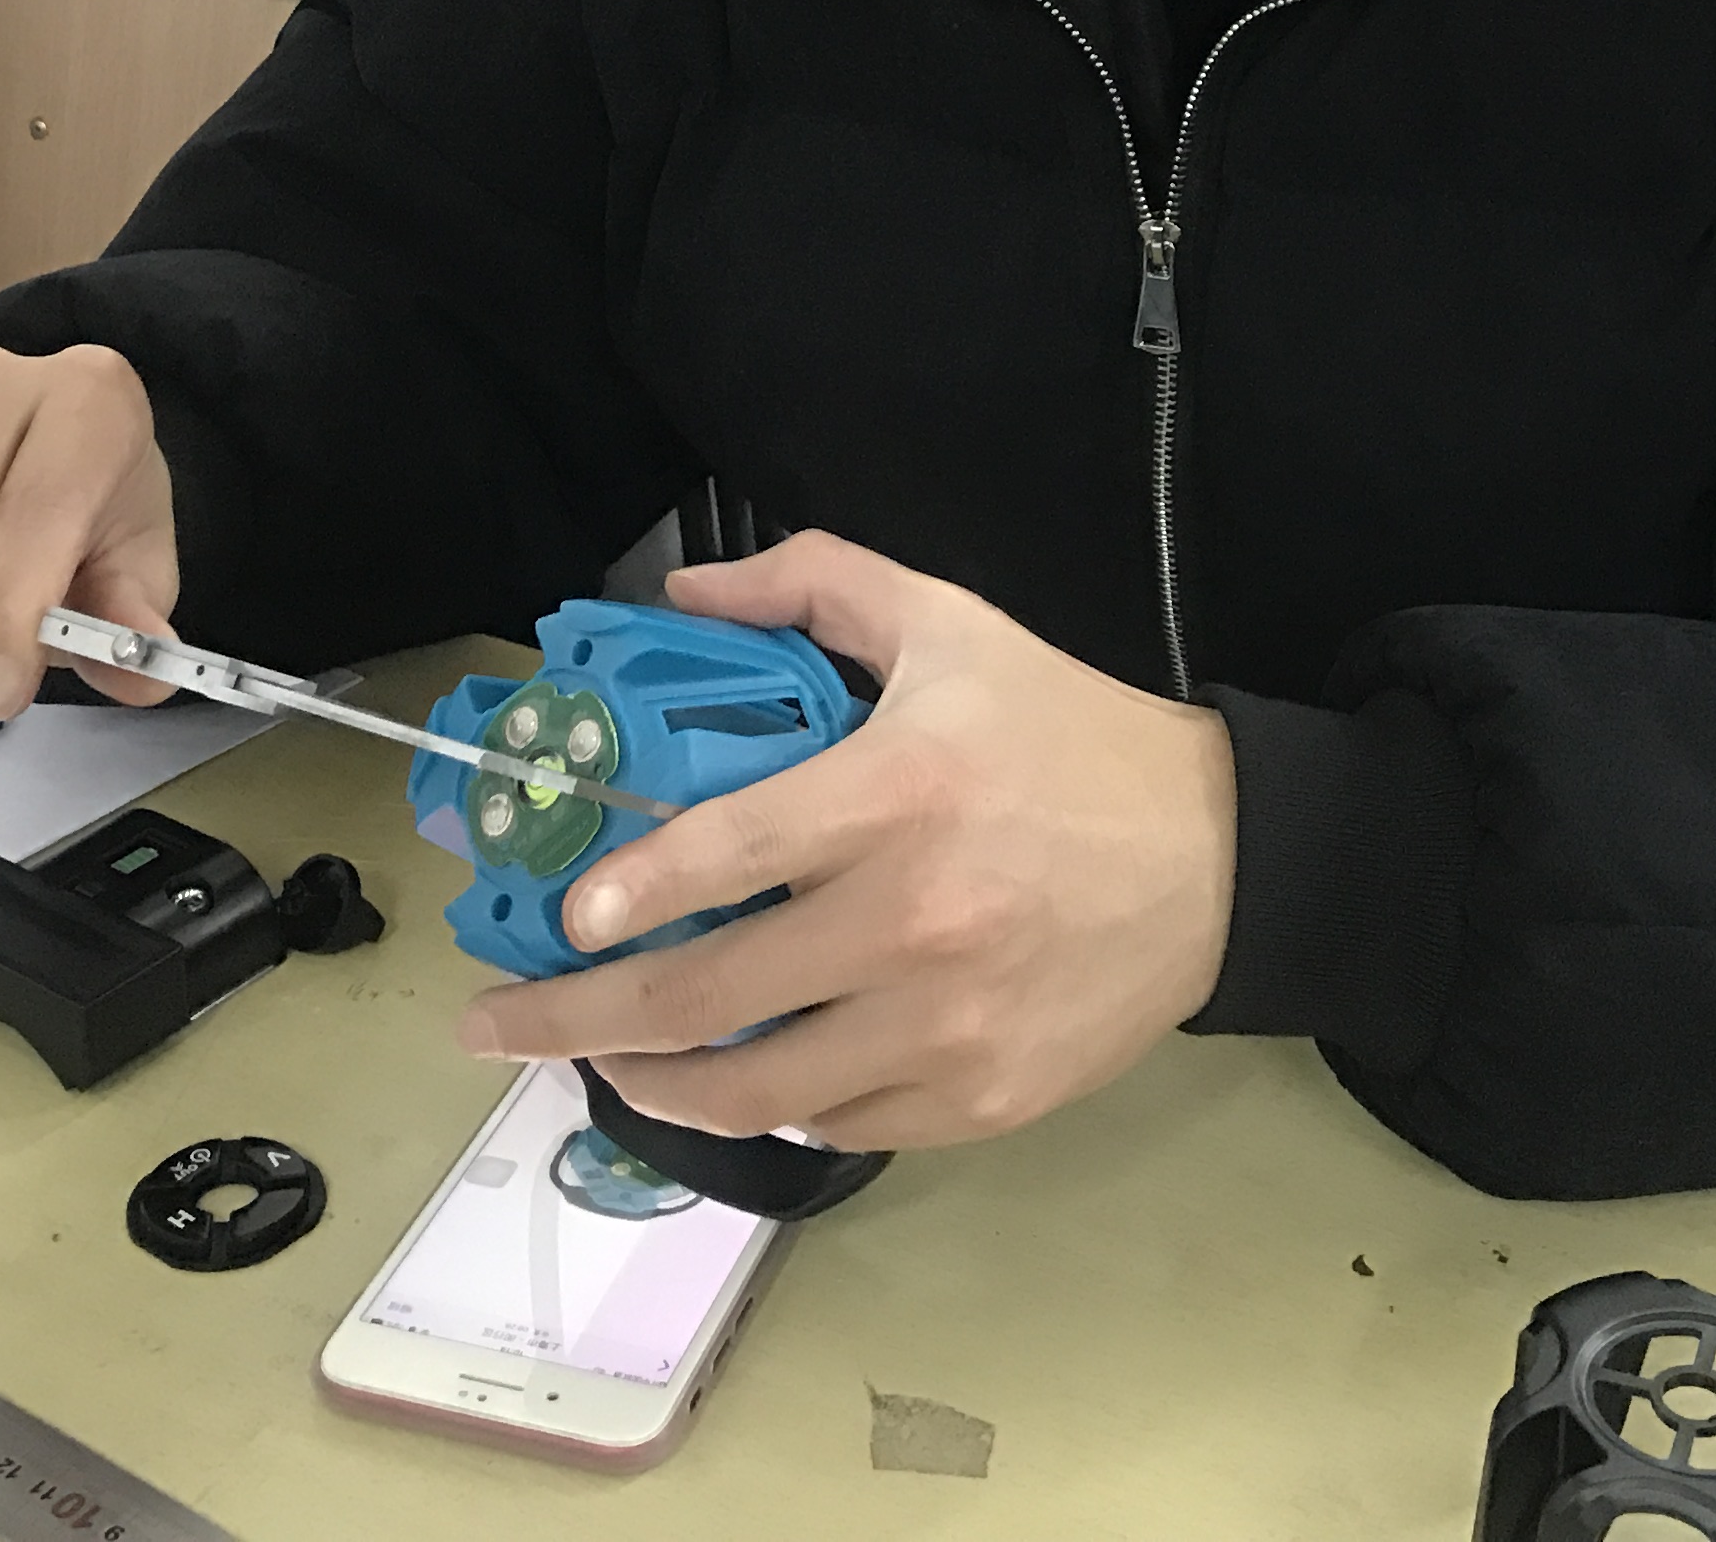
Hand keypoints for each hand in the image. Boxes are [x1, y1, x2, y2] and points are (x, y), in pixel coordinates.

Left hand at [452, 532, 1236, 1152]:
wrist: (1220, 857)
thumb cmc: (1067, 736)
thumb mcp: (950, 626)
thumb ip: (813, 588)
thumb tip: (681, 596)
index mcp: (897, 794)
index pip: (727, 852)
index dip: (627, 891)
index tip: (562, 916)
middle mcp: (912, 920)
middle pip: (707, 993)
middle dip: (574, 1017)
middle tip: (496, 1022)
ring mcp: (944, 1026)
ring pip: (755, 1088)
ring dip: (651, 1084)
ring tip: (599, 1065)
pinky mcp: (977, 1099)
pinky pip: (836, 1127)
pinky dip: (769, 1113)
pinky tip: (733, 1083)